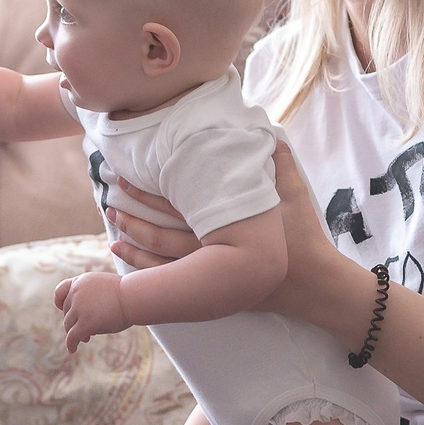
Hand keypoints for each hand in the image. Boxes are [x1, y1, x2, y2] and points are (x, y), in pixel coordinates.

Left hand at [52, 269, 130, 350]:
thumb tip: (85, 313)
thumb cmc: (126, 293)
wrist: (134, 297)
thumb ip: (91, 295)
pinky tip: (72, 350)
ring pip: (69, 325)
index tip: (62, 309)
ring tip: (86, 339)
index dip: (60, 302)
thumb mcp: (104, 286)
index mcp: (81, 282)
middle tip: (86, 330)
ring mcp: (79, 308)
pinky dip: (71, 344)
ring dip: (75, 333)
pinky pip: (72, 337)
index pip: (60, 291)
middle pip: (67, 312)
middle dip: (74, 321)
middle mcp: (76, 293)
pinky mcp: (85, 323)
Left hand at [109, 142, 334, 324]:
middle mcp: (215, 253)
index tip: (125, 181)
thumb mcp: (296, 197)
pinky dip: (150, 272)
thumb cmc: (305, 239)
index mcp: (228, 226)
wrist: (314, 286)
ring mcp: (213, 275)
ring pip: (163, 263)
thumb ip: (281, 164)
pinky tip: (134, 263)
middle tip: (109, 206)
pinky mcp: (215, 290)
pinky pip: (174, 283)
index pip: (178, 208)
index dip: (147, 196)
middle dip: (133, 221)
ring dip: (136, 247)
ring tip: (114, 236)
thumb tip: (271, 134)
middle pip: (162, 238)